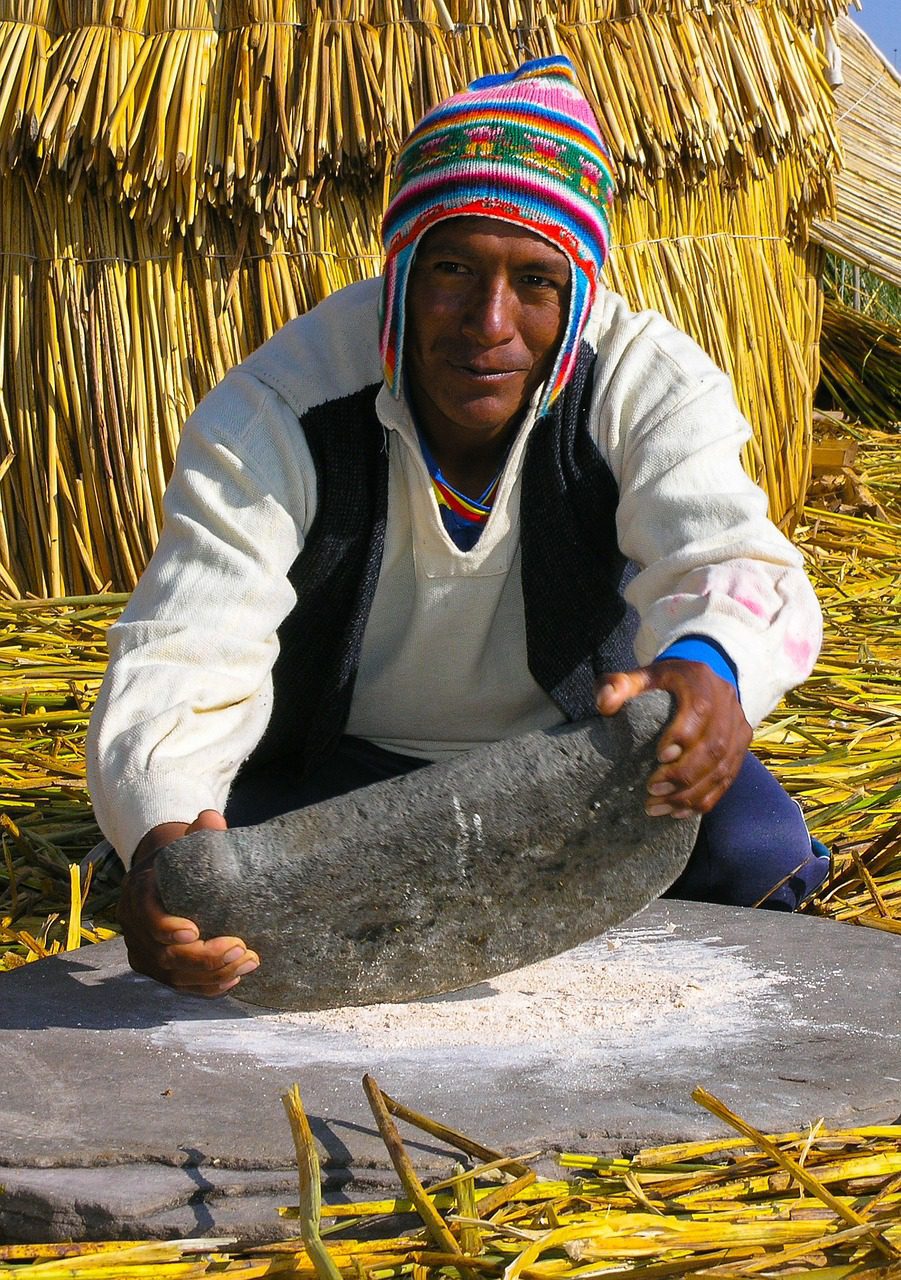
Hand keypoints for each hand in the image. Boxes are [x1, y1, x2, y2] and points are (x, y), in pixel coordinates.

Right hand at [117, 809, 259, 996]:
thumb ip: (201, 831)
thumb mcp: (186, 841)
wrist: (161, 875)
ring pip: (172, 975)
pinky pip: (178, 985)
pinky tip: (232, 980)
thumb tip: (213, 819)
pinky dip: (205, 987)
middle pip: (162, 954)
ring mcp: (142, 951)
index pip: (145, 916)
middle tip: (240, 948)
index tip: (195, 931)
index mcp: (138, 892)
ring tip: (248, 962)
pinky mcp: (155, 969)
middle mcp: (134, 927)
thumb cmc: (180, 858)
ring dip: (212, 974)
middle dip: (203, 957)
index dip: (166, 928)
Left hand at [596, 660, 750, 817]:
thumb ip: (618, 685)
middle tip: (652, 789)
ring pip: (723, 768)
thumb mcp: (641, 676)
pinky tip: (678, 812)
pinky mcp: (741, 748)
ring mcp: (738, 728)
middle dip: (684, 774)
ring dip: (691, 793)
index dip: (683, 735)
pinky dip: (705, 800)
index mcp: (701, 682)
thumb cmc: (665, 682)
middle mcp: (726, 704)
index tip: (659, 757)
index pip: (700, 710)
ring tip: (659, 806)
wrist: (703, 680)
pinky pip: (728, 779)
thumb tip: (604, 703)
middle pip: (714, 746)